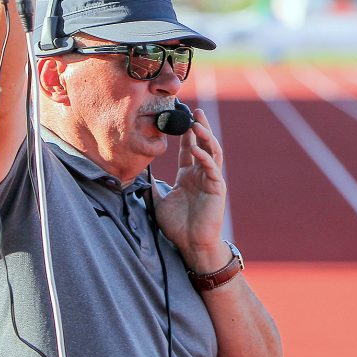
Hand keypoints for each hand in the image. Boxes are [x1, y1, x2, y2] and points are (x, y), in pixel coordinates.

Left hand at [152, 109, 229, 271]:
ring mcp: (211, 180)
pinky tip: (197, 148)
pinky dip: (205, 157)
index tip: (179, 118)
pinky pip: (212, 168)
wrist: (191, 245)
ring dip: (206, 137)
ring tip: (198, 123)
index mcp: (189, 176)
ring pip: (212, 152)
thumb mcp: (159, 202)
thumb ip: (153, 188)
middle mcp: (202, 174)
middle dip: (200, 127)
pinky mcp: (217, 188)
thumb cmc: (178, 227)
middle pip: (204, 145)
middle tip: (195, 111)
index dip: (186, 134)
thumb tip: (140, 177)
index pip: (189, 149)